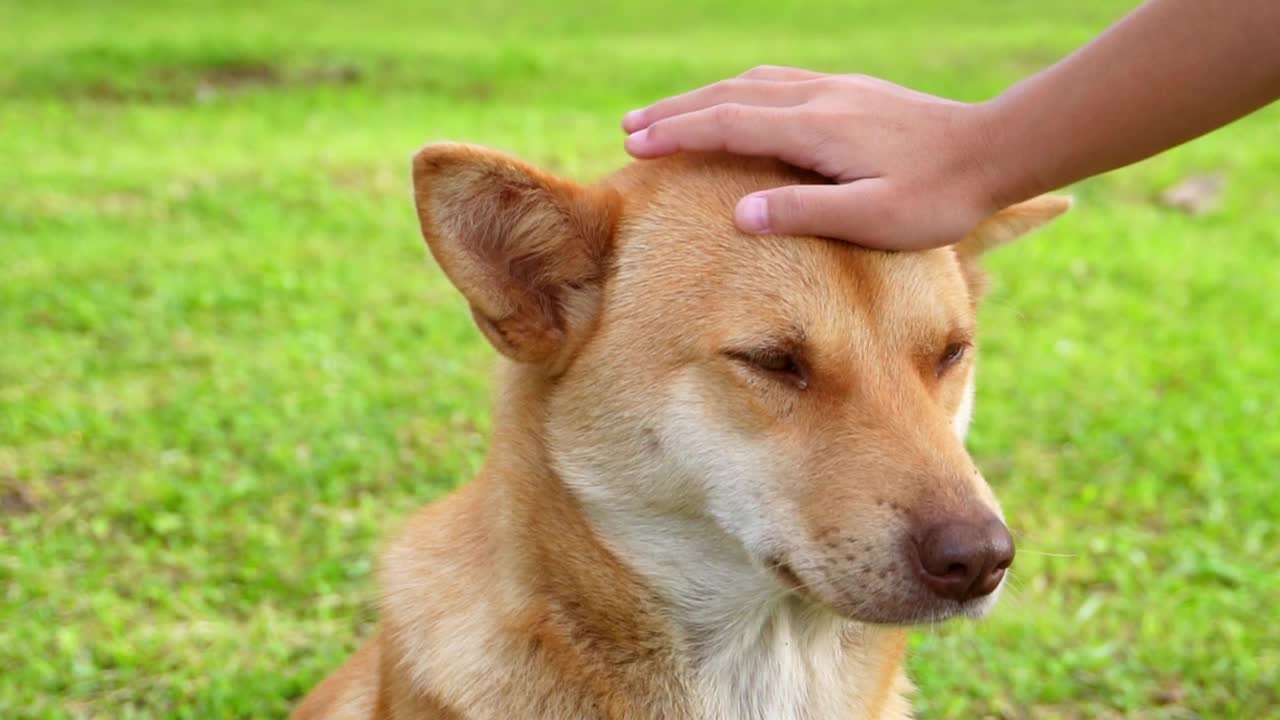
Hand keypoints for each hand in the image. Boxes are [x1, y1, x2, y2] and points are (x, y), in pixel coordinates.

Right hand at [621, 66, 1000, 249]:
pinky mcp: (852, 93)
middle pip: (729, 96)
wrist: (995, 150)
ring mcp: (836, 90)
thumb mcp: (872, 219)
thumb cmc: (937, 196)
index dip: (677, 134)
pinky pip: (779, 83)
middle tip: (629, 128)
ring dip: (704, 99)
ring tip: (668, 116)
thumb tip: (739, 213)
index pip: (728, 125)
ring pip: (752, 84)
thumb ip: (803, 213)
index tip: (635, 144)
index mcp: (816, 128)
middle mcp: (819, 98)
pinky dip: (740, 92)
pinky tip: (737, 103)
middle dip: (676, 112)